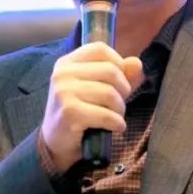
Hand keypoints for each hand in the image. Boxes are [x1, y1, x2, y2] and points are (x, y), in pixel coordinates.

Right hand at [41, 42, 144, 173]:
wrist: (55, 144)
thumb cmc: (78, 113)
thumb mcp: (97, 89)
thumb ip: (119, 74)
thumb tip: (137, 63)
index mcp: (67, 63)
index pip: (100, 49)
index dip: (117, 63)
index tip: (118, 81)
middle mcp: (62, 74)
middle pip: (110, 70)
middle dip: (123, 90)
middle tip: (118, 104)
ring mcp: (64, 92)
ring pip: (110, 93)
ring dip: (120, 110)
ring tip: (115, 118)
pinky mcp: (70, 113)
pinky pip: (106, 115)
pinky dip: (117, 123)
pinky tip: (115, 128)